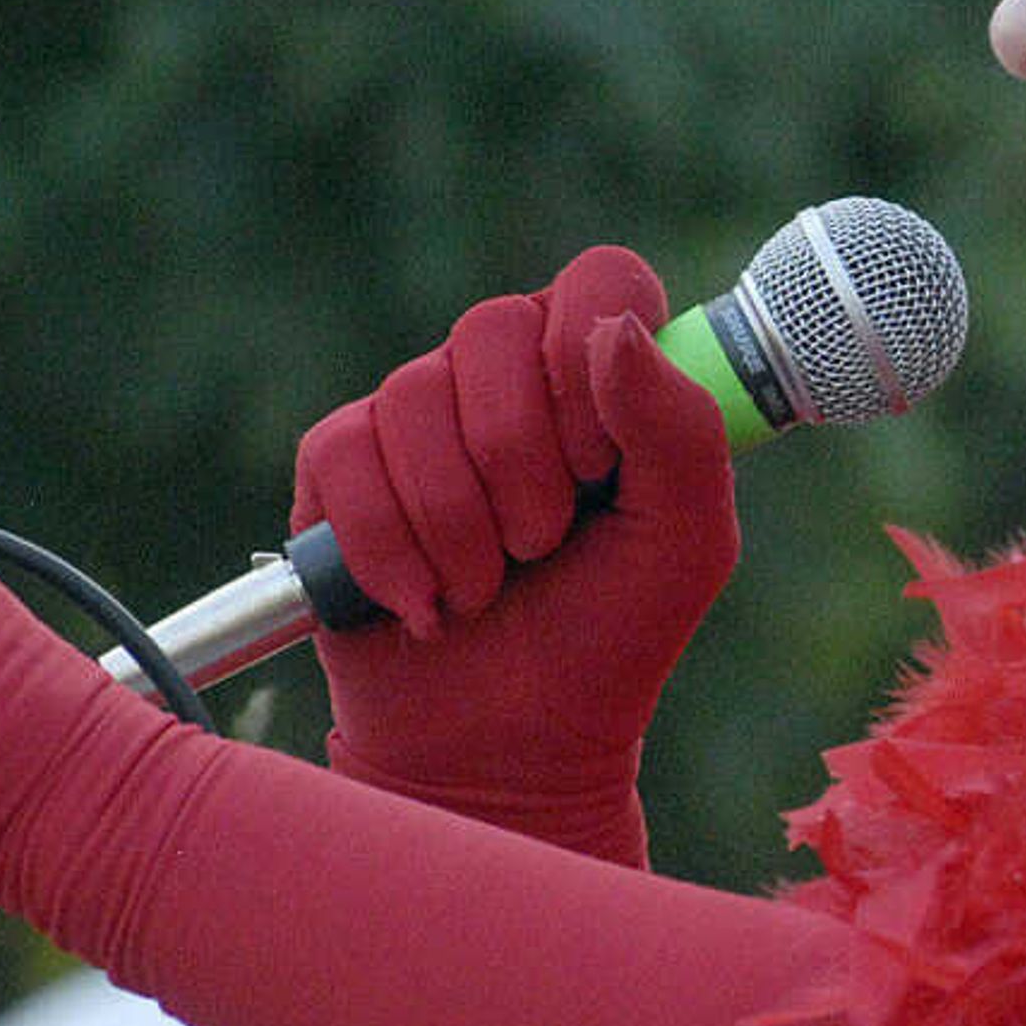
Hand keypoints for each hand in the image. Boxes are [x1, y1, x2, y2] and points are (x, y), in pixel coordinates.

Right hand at [288, 246, 738, 853]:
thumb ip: (679, 430)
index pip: (599, 280)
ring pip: (414, 397)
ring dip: (458, 525)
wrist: (504, 746)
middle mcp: (508, 374)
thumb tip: (613, 330)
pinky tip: (423, 603)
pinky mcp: (340, 467)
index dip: (588, 361)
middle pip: (494, 329)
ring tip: (487, 588)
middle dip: (523, 463)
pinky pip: (344, 454)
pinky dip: (387, 547)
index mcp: (604, 373)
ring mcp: (419, 413)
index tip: (597, 463)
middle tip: (543, 545)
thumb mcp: (686, 544)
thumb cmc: (608, 638)